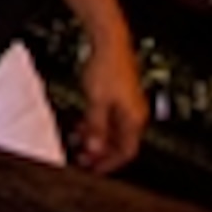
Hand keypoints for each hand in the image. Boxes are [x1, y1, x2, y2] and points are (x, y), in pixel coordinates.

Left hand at [71, 35, 146, 173]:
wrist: (110, 42)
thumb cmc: (106, 67)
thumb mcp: (97, 101)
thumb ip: (95, 126)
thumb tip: (94, 149)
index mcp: (134, 118)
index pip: (126, 151)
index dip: (110, 163)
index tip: (95, 169)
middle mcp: (134, 114)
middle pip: (119, 142)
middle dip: (101, 153)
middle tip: (83, 159)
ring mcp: (127, 105)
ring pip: (112, 130)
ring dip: (95, 139)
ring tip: (77, 143)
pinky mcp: (119, 96)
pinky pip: (108, 118)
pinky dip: (95, 125)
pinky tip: (81, 125)